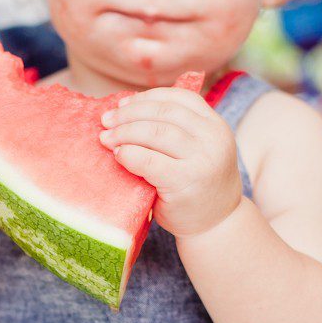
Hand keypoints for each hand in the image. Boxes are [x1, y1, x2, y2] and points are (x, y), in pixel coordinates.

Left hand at [100, 87, 242, 236]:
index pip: (180, 98)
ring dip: (125, 132)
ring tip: (107, 138)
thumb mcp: (195, 151)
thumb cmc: (195, 187)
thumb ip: (174, 131)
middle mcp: (213, 138)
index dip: (147, 96)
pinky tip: (118, 155)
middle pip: (164, 112)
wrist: (215, 226)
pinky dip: (129, 154)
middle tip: (106, 121)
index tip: (123, 103)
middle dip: (130, 113)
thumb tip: (123, 109)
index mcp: (215, 125)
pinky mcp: (185, 181)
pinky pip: (149, 160)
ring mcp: (202, 160)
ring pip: (156, 132)